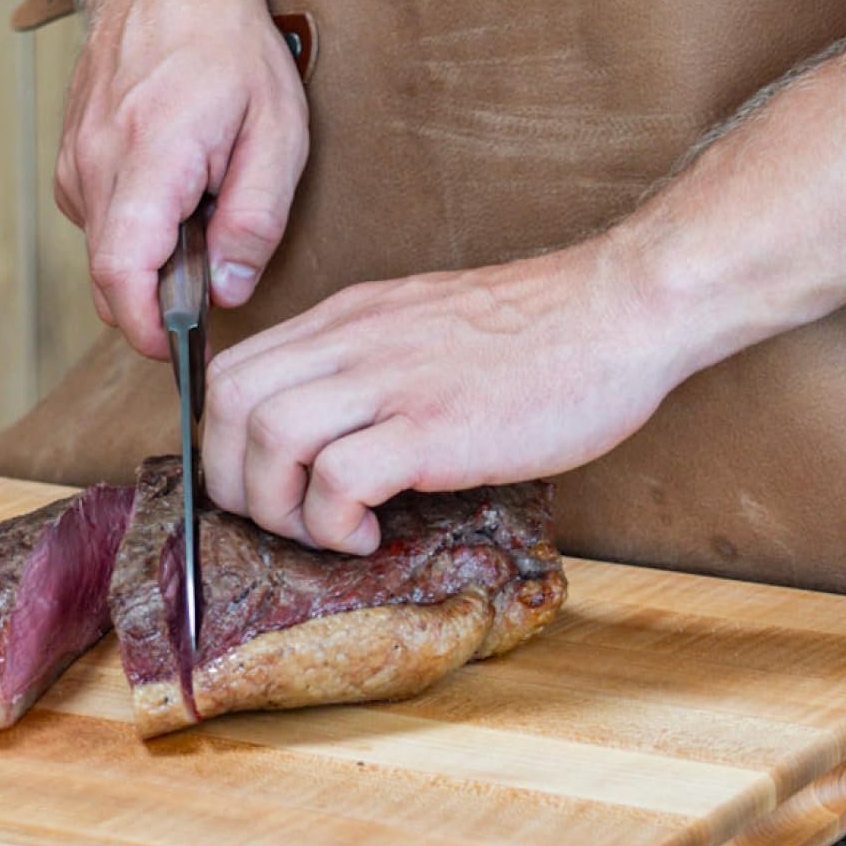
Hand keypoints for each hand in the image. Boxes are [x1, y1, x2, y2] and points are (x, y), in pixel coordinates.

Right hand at [55, 0, 308, 358]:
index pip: (122, 279)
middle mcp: (96, 166)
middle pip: (111, 278)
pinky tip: (180, 183)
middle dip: (160, 302)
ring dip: (155, 255)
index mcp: (149, 161)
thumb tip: (228, 292)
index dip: (150, 332)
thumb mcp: (277, 129)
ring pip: (109, 250)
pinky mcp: (73, 156)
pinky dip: (140, 224)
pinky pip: (105, 219)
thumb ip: (254, 218)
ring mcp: (76, 161)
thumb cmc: (227, 40)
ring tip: (208, 205)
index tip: (184, 351)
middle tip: (219, 279)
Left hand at [202, 235, 688, 552]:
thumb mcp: (425, 326)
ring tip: (327, 530)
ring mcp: (390, 380)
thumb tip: (335, 428)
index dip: (224, 437)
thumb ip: (372, 362)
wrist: (622, 310)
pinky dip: (333, 522)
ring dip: (279, 505)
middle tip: (284, 516)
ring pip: (268, 436)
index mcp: (348, 319)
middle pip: (229, 403)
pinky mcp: (433, 427)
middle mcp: (353, 341)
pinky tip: (368, 535)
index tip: (263, 481)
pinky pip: (337, 478)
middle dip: (233, 477)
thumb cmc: (542, 331)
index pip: (232, 369)